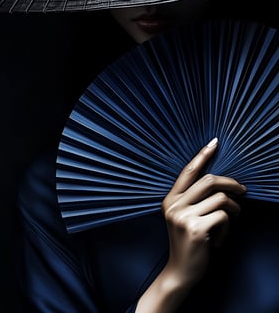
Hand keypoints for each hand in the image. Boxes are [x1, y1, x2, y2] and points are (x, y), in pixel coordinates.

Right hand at [162, 137, 245, 286]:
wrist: (180, 271)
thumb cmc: (187, 241)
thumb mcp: (183, 217)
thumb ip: (193, 199)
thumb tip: (220, 182)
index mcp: (170, 199)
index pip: (188, 171)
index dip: (202, 155)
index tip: (214, 142)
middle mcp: (174, 205)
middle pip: (209, 180)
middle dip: (232, 184)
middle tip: (243, 191)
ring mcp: (183, 216)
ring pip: (221, 199)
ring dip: (233, 209)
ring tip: (231, 219)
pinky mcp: (195, 228)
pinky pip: (223, 216)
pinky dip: (228, 227)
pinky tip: (219, 239)